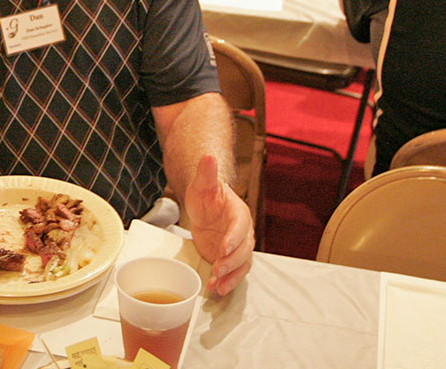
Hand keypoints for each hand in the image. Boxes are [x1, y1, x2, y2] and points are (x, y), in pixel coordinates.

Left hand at [184, 154, 253, 295]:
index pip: (240, 226)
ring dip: (231, 276)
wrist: (205, 207)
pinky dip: (227, 281)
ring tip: (217, 286)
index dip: (233, 238)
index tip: (224, 248)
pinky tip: (216, 288)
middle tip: (218, 268)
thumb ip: (206, 173)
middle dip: (231, 261)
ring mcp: (237, 246)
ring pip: (241, 264)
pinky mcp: (230, 258)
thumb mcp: (202, 184)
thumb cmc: (206, 195)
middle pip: (244, 249)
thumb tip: (208, 156)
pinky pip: (234, 272)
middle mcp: (242, 231)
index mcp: (238, 213)